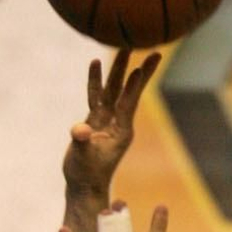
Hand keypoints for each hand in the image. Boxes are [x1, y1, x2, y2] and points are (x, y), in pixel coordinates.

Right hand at [63, 49, 161, 200]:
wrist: (83, 186)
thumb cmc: (85, 176)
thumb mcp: (83, 160)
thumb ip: (82, 142)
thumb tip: (80, 129)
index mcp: (121, 131)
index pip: (129, 103)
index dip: (134, 85)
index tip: (141, 67)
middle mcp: (117, 122)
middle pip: (127, 89)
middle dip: (137, 68)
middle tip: (150, 47)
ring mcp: (106, 119)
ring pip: (113, 88)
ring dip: (118, 68)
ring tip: (124, 45)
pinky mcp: (95, 120)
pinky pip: (97, 95)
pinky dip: (96, 80)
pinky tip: (96, 63)